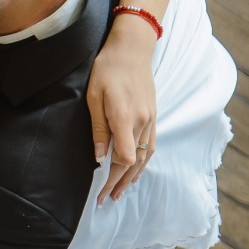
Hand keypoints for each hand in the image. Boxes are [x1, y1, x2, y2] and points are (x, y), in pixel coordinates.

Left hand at [88, 13, 157, 204]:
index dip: (113, 176)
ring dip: (131, 177)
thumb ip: (98, 128)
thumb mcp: (94, 95)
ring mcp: (151, 120)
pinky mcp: (153, 116)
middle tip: (105, 200)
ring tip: (119, 193)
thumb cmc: (108, 68)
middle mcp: (142, 122)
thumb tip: (100, 156)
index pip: (125, 157)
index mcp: (125, 117)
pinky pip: (151, 147)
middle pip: (133, 162)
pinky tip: (136, 173)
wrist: (132, 49)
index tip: (99, 189)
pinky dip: (144, 164)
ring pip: (144, 158)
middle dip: (118, 183)